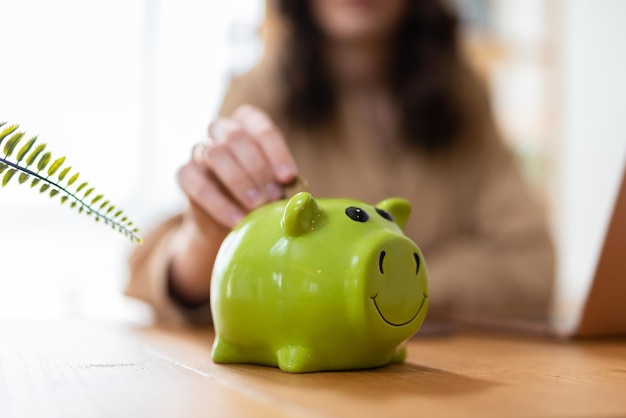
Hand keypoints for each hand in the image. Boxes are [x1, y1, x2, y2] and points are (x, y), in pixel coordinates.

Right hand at [179, 104, 298, 228]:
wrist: (229, 220)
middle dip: (257, 168)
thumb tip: (300, 196)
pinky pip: (196, 183)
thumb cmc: (262, 194)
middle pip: (236, 137)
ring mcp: (199, 150)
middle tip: (273, 197)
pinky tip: (236, 221)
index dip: (276, 152)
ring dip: (239, 183)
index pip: (262, 129)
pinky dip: (219, 204)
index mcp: (248, 123)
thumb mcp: (277, 185)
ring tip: (257, 209)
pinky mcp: (184, 174)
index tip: (289, 178)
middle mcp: (221, 129)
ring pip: (215, 154)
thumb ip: (286, 184)